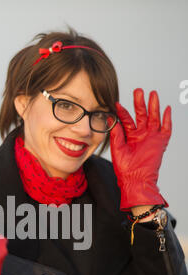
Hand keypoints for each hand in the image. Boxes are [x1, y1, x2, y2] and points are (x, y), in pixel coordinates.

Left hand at [109, 88, 171, 210]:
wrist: (134, 180)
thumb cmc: (124, 169)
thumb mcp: (117, 149)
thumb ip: (116, 134)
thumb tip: (110, 120)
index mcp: (129, 136)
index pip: (126, 120)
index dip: (122, 112)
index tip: (117, 103)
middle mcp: (141, 135)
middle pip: (141, 115)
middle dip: (140, 103)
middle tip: (138, 91)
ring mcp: (151, 138)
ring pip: (154, 118)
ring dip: (153, 106)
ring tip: (152, 94)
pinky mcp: (160, 143)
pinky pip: (166, 129)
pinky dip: (167, 119)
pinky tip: (166, 109)